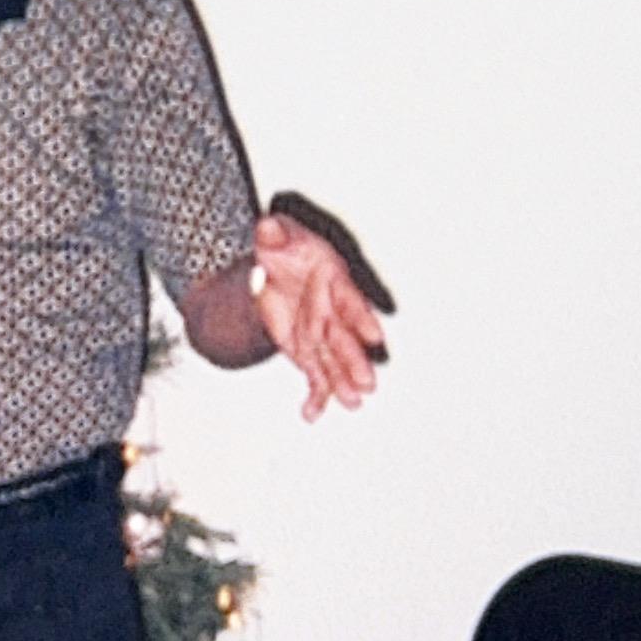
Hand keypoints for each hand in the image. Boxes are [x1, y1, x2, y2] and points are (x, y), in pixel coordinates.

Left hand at [249, 212, 387, 420]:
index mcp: (331, 281)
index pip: (348, 301)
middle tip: (367, 382)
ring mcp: (321, 334)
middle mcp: (331, 311)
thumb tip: (268, 227)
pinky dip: (315, 395)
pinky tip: (312, 413)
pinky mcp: (308, 351)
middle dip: (355, 361)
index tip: (373, 335)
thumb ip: (273, 234)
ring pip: (334, 362)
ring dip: (342, 383)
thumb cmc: (283, 247)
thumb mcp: (275, 234)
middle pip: (345, 338)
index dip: (360, 318)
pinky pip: (315, 376)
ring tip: (351, 402)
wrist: (272, 267)